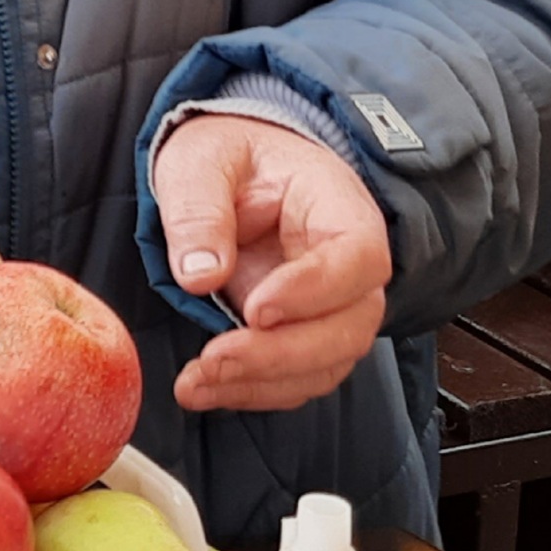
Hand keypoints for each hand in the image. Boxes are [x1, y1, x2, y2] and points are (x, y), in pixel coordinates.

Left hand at [153, 115, 392, 412]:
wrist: (230, 171)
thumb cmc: (226, 157)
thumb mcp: (202, 161)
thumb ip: (199, 209)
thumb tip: (200, 274)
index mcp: (338, 208)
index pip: (356, 258)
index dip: (314, 291)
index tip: (256, 309)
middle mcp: (347, 265)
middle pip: (349, 326)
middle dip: (282, 355)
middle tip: (214, 359)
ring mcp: (328, 306)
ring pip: (326, 364)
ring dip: (262, 384)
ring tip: (194, 385)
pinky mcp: (300, 334)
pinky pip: (295, 378)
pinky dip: (252, 392)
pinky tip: (204, 390)